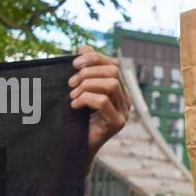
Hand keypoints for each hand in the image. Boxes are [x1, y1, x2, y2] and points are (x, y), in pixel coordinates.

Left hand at [70, 44, 130, 170]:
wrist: (74, 149)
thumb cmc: (75, 119)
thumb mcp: (78, 90)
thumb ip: (83, 70)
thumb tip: (84, 46)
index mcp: (118, 90)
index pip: (112, 64)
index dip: (93, 58)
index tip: (73, 64)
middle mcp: (125, 100)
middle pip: (113, 71)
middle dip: (88, 72)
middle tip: (70, 84)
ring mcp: (124, 112)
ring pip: (111, 84)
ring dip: (86, 86)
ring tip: (72, 96)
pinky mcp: (117, 124)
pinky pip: (103, 101)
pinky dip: (85, 99)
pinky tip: (74, 106)